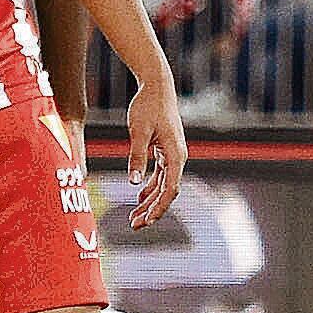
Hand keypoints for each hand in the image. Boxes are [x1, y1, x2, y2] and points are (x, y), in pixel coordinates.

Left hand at [123, 71, 185, 228]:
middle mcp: (178, 157)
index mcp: (176, 154)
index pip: (171, 188)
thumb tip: (134, 183)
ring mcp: (172, 155)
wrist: (157, 86)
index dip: (160, 207)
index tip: (147, 221)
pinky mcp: (165, 151)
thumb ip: (137, 157)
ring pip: (163, 186)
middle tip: (135, 226)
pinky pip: (159, 176)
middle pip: (168, 191)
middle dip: (152, 210)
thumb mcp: (139, 131)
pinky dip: (150, 189)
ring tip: (134, 218)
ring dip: (150, 202)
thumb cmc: (148, 106)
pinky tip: (138, 199)